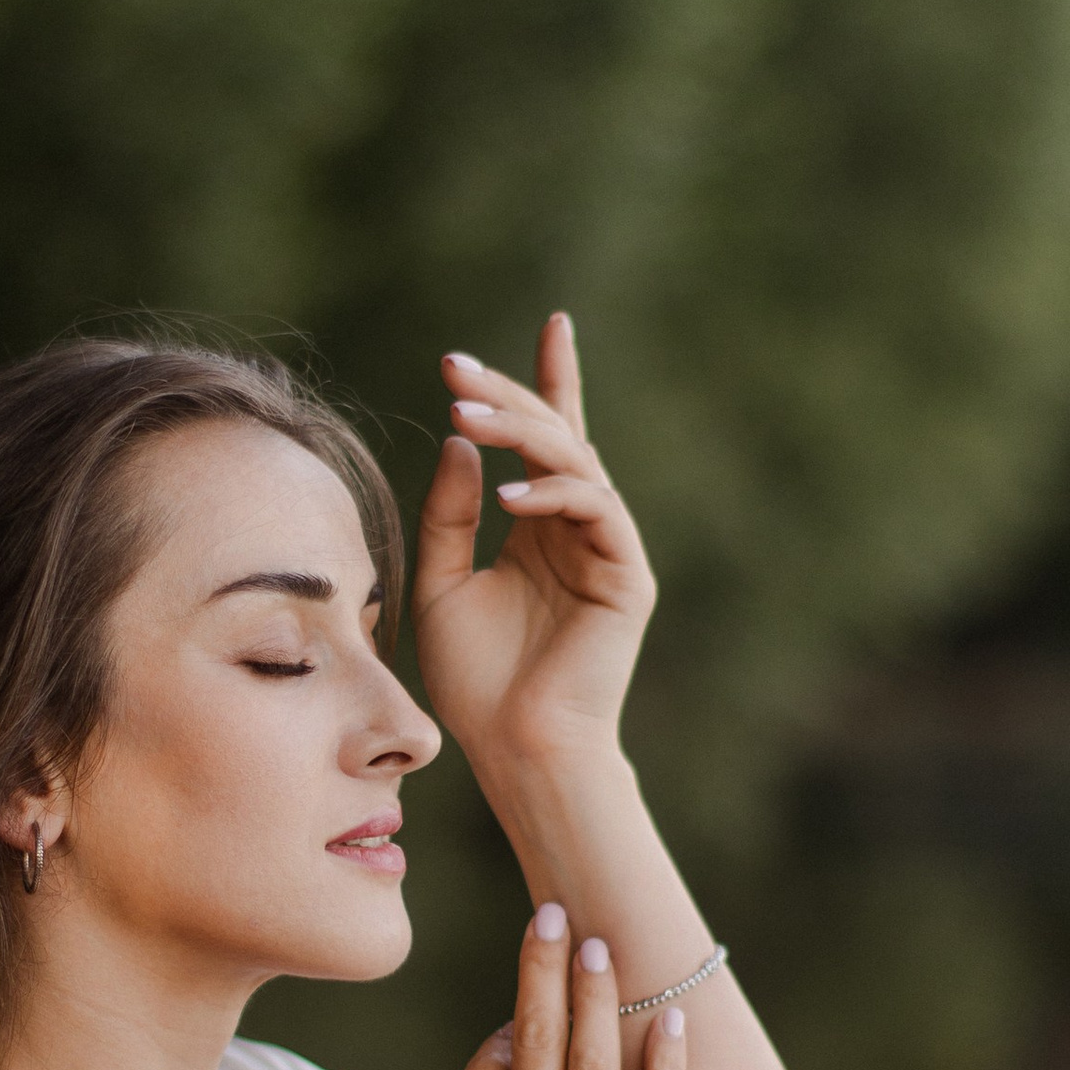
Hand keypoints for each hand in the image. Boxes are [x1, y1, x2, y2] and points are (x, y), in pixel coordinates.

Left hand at [412, 313, 657, 793]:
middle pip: (555, 437)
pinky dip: (552, 495)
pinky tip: (506, 499)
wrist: (515, 747)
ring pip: (575, 462)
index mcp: (539, 527)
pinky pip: (596, 510)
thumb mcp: (442, 583)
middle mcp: (577, 528)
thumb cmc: (478, 681)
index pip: (547, 440)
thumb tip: (461, 441)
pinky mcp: (627, 575)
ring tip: (463, 416)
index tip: (552, 322)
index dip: (546, 380)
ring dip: (519, 432)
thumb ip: (449, 513)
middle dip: (508, 395)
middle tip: (455, 368)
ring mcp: (607, 548)